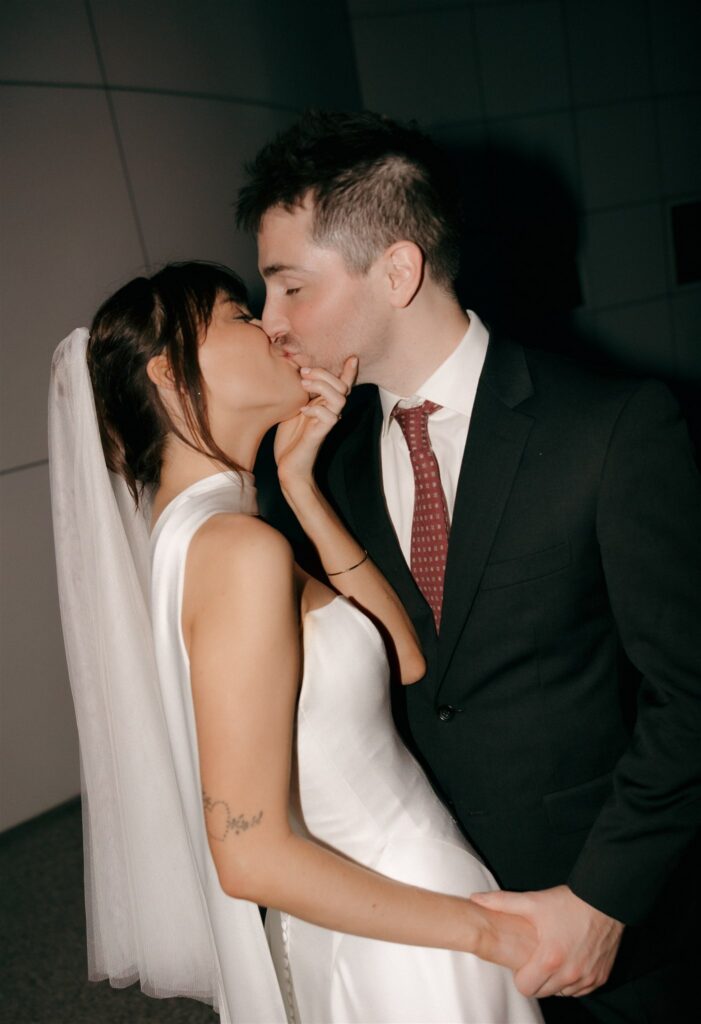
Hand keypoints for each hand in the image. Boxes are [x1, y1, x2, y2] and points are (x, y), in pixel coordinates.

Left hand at [275, 358, 357, 486]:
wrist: (289, 466)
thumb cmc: (290, 437)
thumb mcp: (293, 408)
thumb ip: (301, 393)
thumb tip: (298, 372)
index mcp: (325, 404)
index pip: (342, 385)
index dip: (349, 372)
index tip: (352, 357)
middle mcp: (330, 412)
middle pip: (342, 387)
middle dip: (324, 374)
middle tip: (302, 372)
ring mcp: (326, 424)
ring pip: (339, 399)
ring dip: (321, 387)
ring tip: (303, 386)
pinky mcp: (320, 435)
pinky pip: (329, 417)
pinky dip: (315, 409)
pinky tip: (302, 409)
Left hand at [470, 885, 623, 998]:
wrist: (604, 900)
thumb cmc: (568, 902)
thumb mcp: (533, 901)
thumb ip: (501, 903)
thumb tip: (475, 899)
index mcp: (550, 959)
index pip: (525, 988)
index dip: (520, 976)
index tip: (522, 962)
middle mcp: (570, 974)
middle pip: (543, 993)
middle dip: (537, 979)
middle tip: (536, 957)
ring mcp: (587, 978)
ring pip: (562, 992)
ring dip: (556, 981)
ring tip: (553, 957)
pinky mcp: (601, 977)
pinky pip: (581, 990)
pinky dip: (573, 981)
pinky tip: (569, 960)